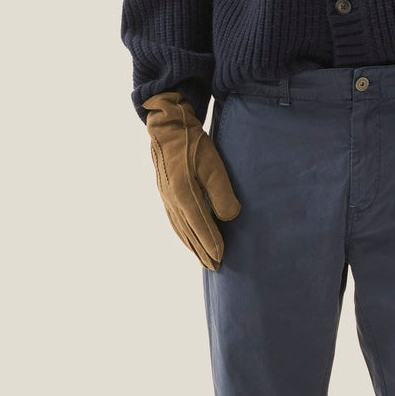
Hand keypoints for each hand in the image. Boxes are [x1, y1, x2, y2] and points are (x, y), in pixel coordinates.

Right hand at [143, 91, 240, 270]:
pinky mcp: (165, 193)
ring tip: (203, 258)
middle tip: (214, 267)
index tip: (221, 258)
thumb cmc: (193, 144)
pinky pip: (174, 220)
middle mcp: (172, 201)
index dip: (212, 244)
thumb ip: (221, 193)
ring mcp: (166, 198)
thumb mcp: (213, 165)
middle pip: (189, 233)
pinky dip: (182, 234)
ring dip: (192, 246)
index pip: (201, 227)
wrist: (168, 128)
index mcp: (183, 195)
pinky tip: (187, 237)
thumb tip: (229, 218)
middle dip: (202, 251)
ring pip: (180, 229)